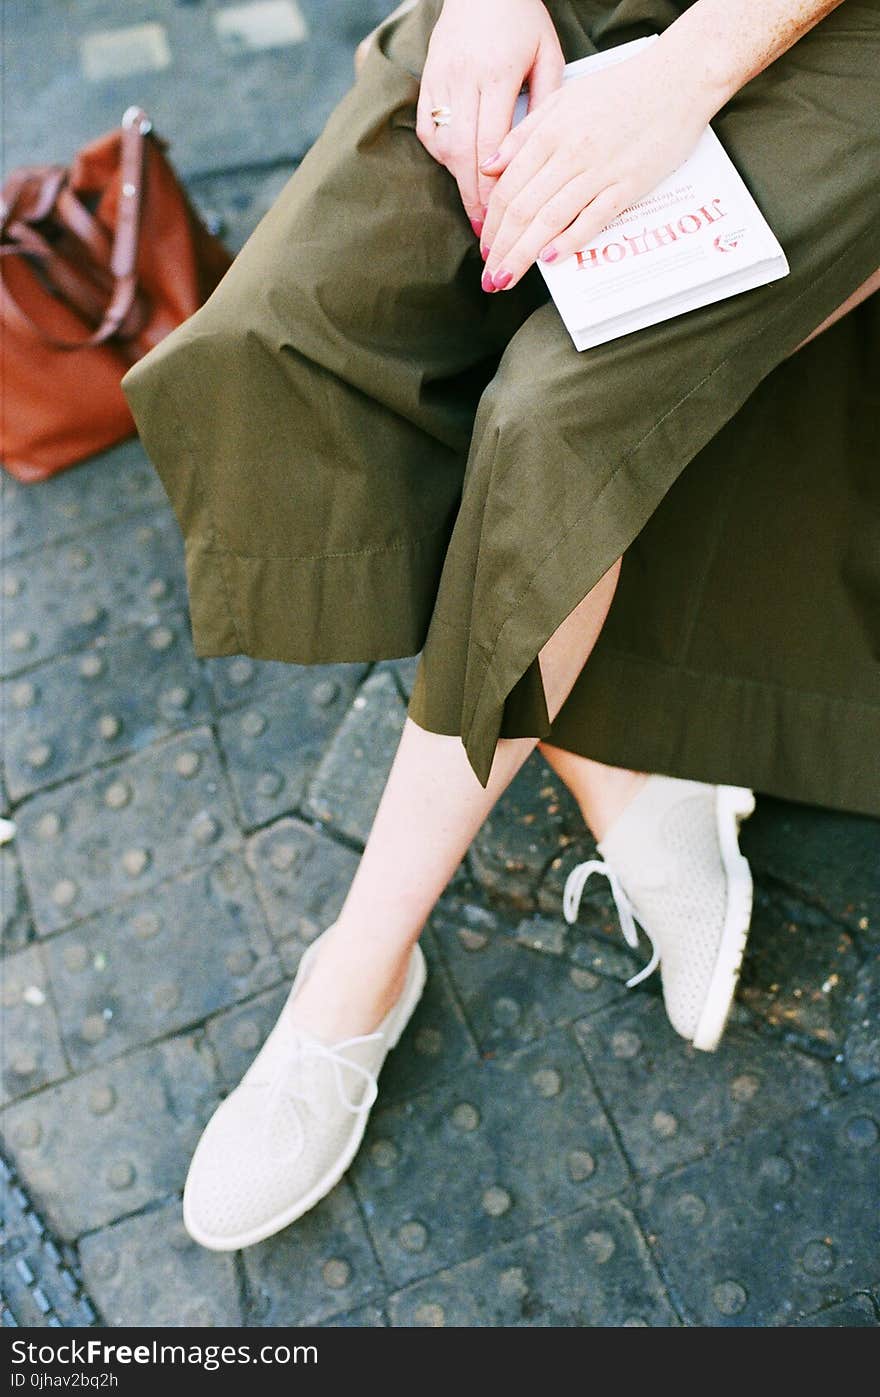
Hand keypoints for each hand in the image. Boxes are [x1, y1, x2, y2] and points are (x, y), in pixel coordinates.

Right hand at [416, 0, 563, 236]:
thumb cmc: (522, 20)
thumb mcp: (547, 54)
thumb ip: (543, 103)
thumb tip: (535, 156)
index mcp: (497, 73)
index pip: (492, 143)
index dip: (493, 186)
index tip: (499, 216)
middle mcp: (463, 78)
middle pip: (462, 152)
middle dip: (472, 195)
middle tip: (483, 227)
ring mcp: (440, 79)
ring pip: (442, 144)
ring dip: (456, 177)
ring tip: (474, 203)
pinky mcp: (426, 80)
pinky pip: (426, 129)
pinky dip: (441, 152)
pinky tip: (457, 165)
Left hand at [479, 45, 710, 290]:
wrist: (679, 78)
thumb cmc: (621, 88)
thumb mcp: (564, 98)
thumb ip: (524, 133)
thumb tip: (489, 167)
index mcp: (550, 133)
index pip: (508, 188)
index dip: (491, 224)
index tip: (484, 250)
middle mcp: (569, 153)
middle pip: (523, 210)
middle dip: (501, 250)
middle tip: (489, 279)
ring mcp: (600, 170)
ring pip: (550, 219)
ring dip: (523, 255)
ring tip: (507, 279)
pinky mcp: (629, 184)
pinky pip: (594, 217)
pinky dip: (570, 240)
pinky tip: (549, 260)